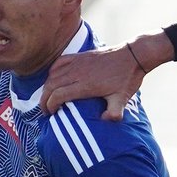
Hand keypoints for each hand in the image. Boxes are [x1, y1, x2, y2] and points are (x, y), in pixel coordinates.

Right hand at [44, 33, 171, 120]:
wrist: (133, 56)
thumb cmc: (127, 79)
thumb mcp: (123, 98)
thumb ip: (114, 112)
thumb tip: (105, 120)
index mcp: (86, 85)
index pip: (58, 95)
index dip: (50, 105)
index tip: (51, 114)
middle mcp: (78, 73)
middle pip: (51, 85)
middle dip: (44, 99)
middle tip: (45, 110)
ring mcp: (78, 62)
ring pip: (53, 74)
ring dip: (47, 87)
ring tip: (47, 98)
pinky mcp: (80, 56)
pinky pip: (59, 62)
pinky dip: (52, 71)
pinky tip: (52, 79)